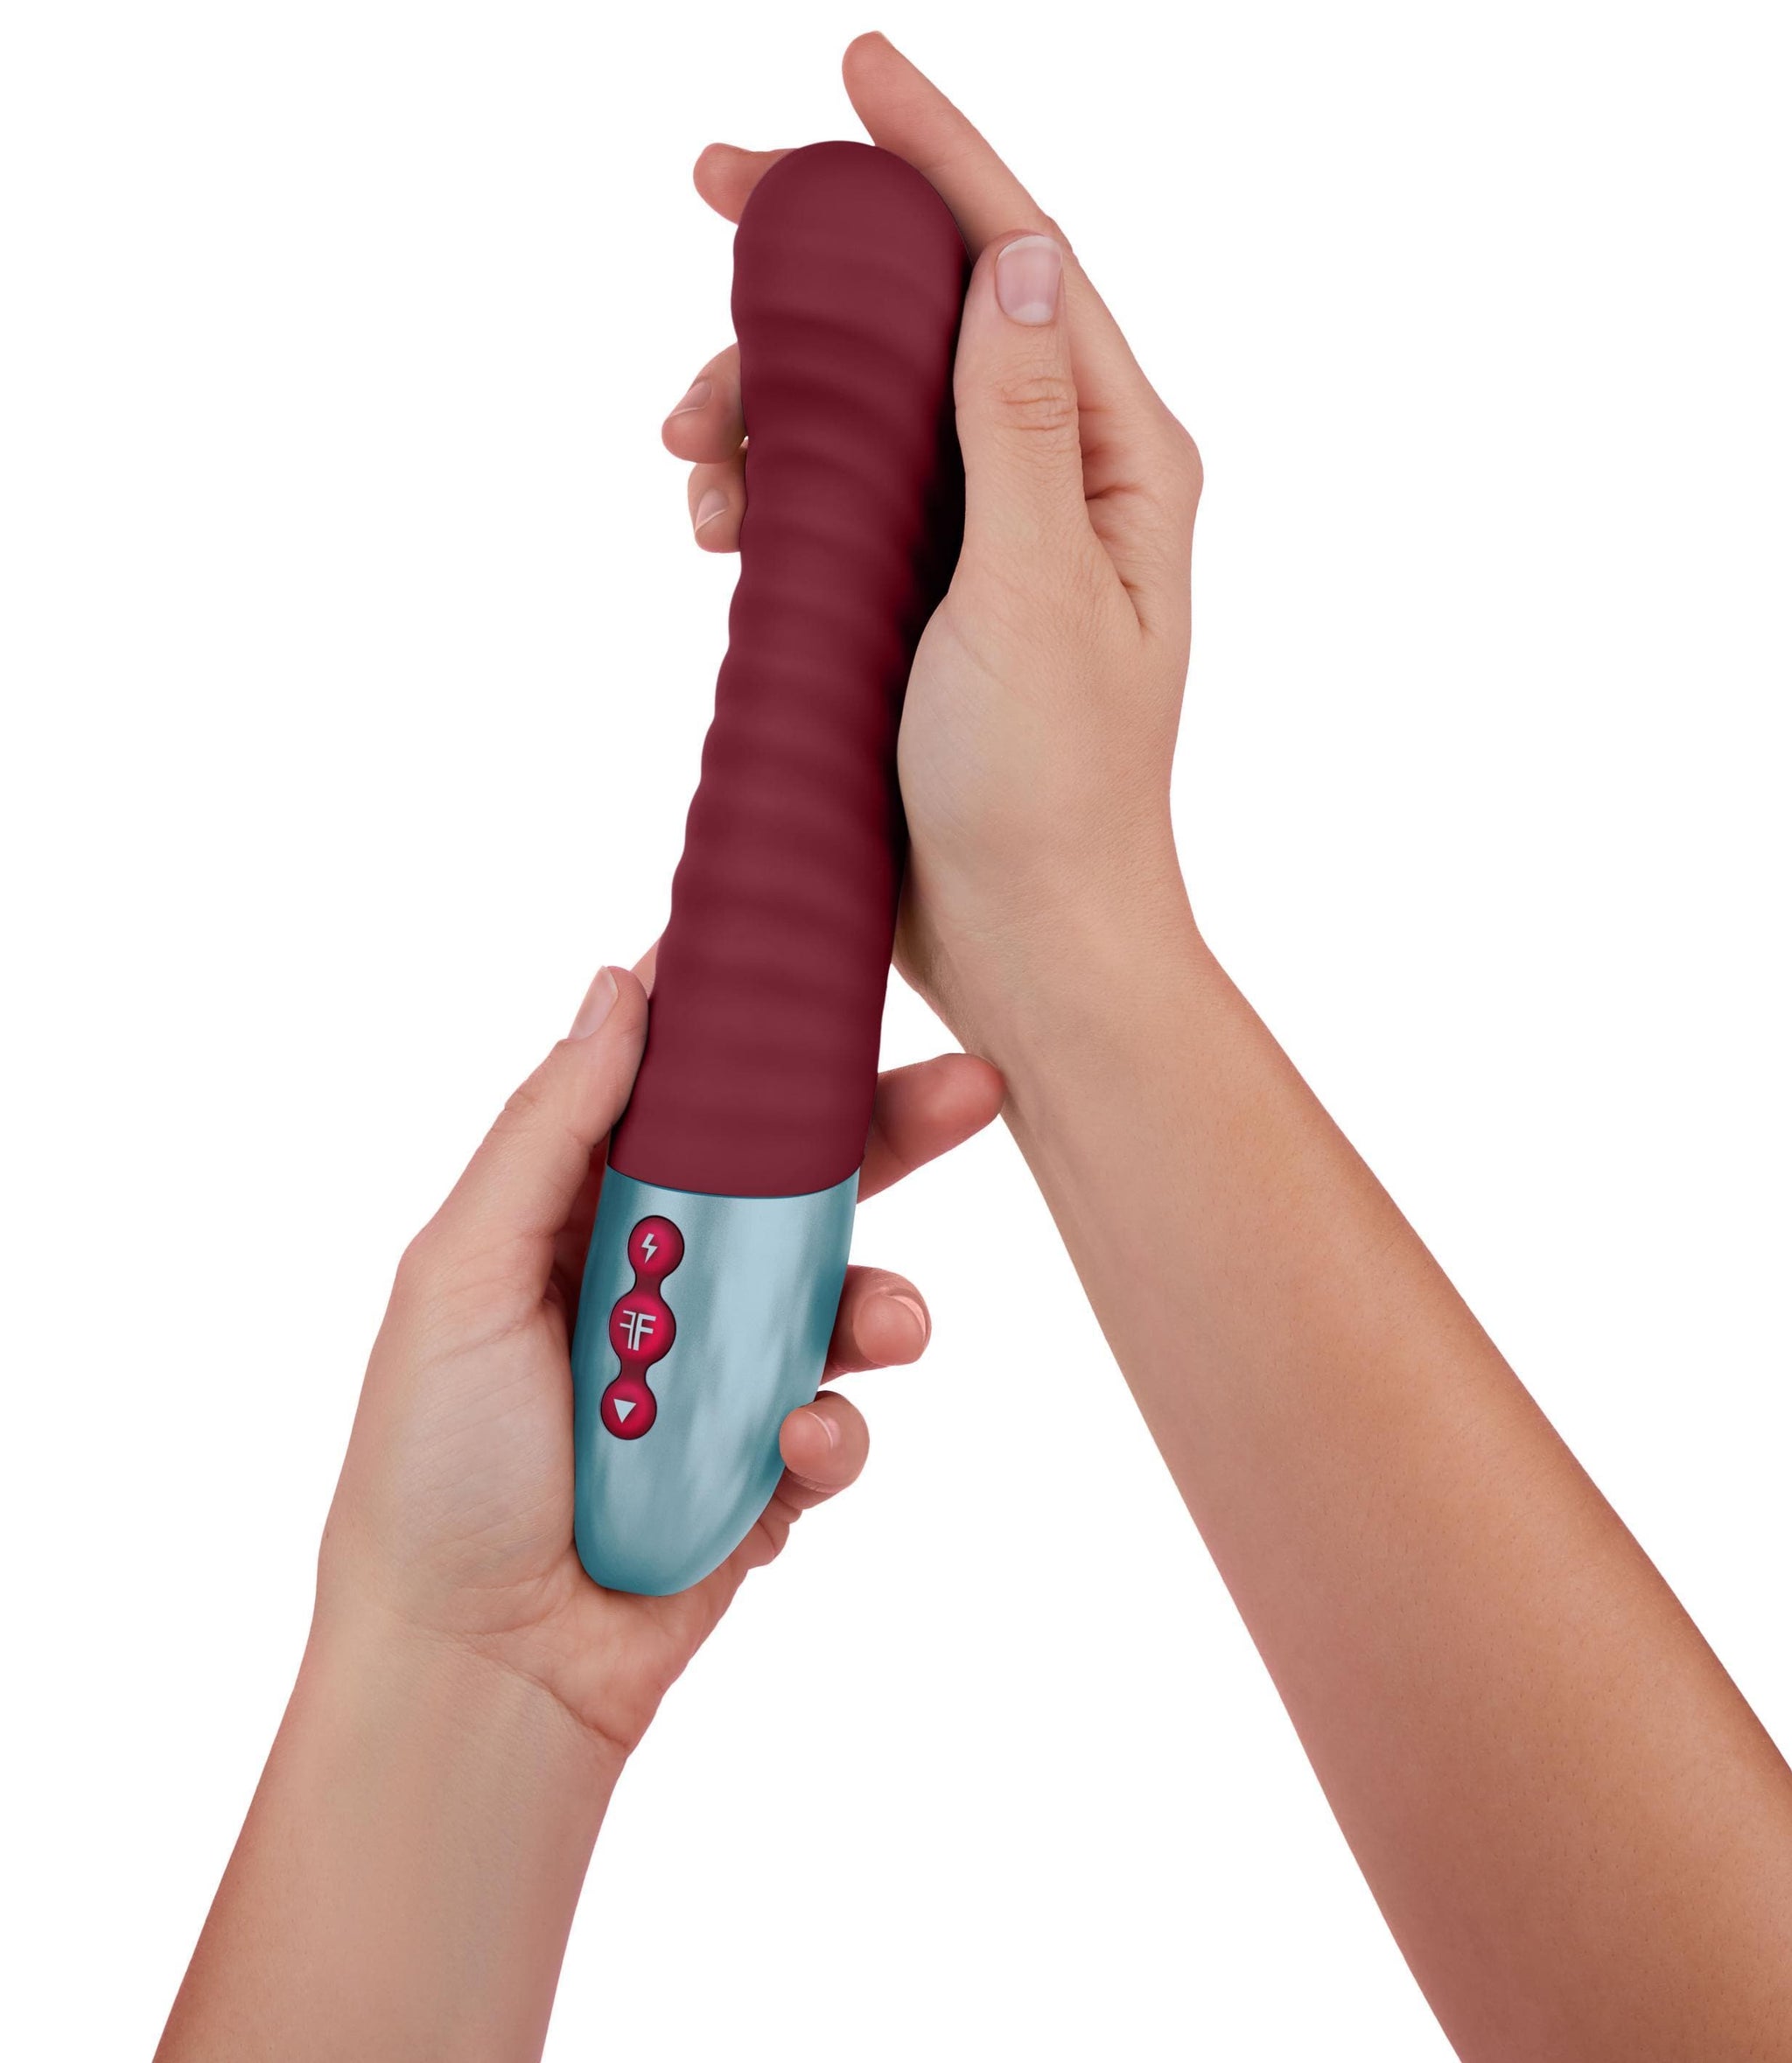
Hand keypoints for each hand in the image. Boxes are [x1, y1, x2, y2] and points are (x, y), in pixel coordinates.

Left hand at [318, 956, 1001, 1764]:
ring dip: (881, 1302)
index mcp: (577, 1217)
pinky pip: (837, 1421)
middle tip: (972, 1089)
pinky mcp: (763, 1468)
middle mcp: (659, 1282)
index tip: (827, 965)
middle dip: (882, 1133)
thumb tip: (618, 985)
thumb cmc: (435, 1468)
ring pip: (839, 1299)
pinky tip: (793, 1449)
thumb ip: (549, 1129)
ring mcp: (717, 1377)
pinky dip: (829, 1431)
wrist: (476, 1673)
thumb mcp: (463, 1274)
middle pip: (790, 1181)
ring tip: (894, 1326)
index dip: (751, 1029)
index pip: (680, 1094)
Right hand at [663, 33, 1201, 1033]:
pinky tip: (722, 517)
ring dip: (768, 395)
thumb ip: (1022, 426)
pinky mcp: (916, 599)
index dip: (936, 158)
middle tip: (712, 196)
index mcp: (1117, 460)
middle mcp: (1055, 480)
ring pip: (863, 405)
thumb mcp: (1034, 597)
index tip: (855, 66)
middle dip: (817, 260)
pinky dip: (769, 484)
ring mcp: (980, 539)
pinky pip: (835, 498)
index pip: (1023, 264)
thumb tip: (1020, 257)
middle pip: (927, 313)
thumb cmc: (1048, 792)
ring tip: (694, 448)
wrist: (1021, 941)